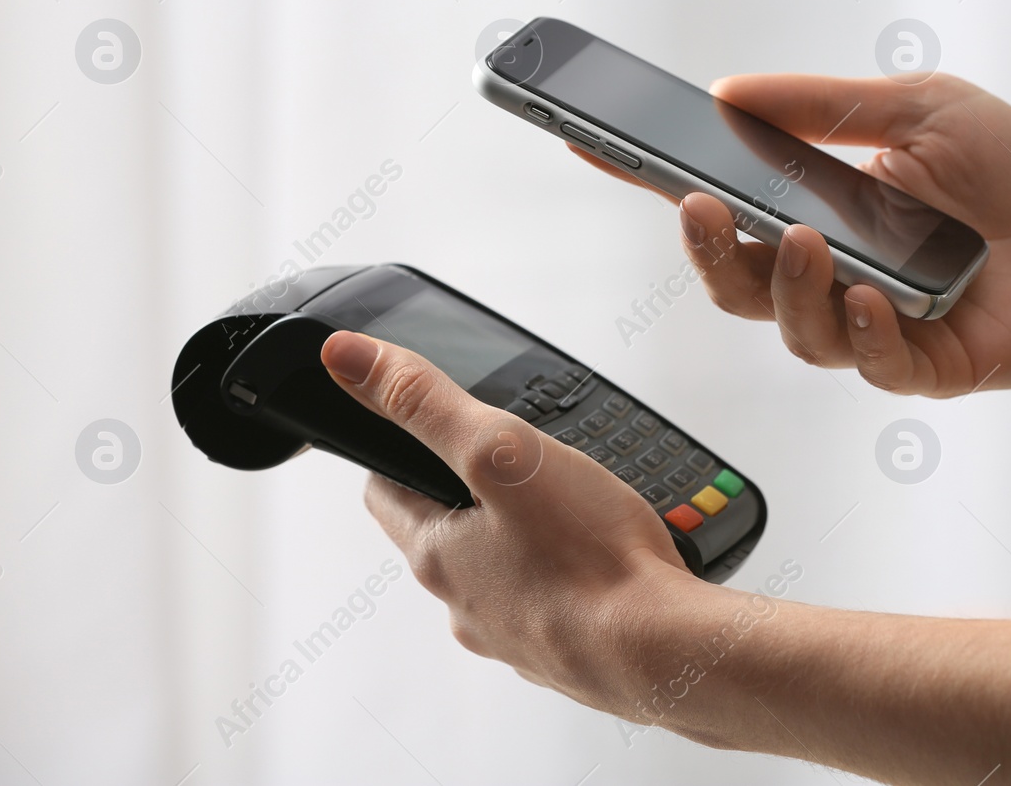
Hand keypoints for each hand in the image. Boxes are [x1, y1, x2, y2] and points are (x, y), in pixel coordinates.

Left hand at [319, 330, 700, 707]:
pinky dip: (567, 574)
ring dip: (524, 536)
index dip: (402, 449)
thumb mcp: (501, 452)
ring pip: (501, 569)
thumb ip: (425, 401)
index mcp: (436, 553)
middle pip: (446, 531)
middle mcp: (464, 602)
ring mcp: (514, 633)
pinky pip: (551, 601)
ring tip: (570, 506)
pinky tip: (602, 556)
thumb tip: (347, 358)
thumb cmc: (590, 559)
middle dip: (474, 491)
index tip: (428, 429)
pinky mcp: (563, 650)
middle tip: (515, 460)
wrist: (662, 652)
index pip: (385, 489)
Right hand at [580, 73, 1010, 396]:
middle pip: (734, 283)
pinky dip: (863, 329)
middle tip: (700, 208)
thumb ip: (824, 105)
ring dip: (789, 285)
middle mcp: (832, 274)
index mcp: (821, 211)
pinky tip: (878, 298)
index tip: (589, 143)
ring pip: (790, 327)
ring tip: (812, 243)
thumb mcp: (918, 109)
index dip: (651, 180)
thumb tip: (730, 91)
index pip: (722, 201)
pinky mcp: (915, 367)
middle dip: (707, 250)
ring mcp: (869, 326)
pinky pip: (865, 361)